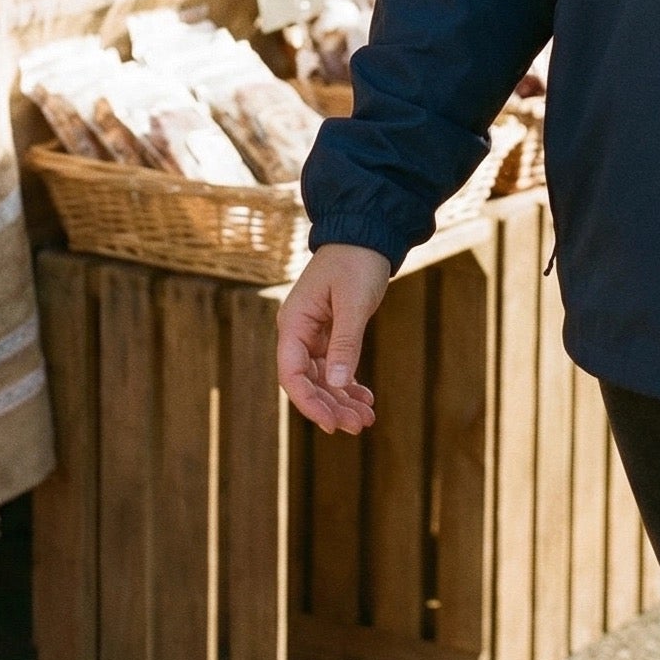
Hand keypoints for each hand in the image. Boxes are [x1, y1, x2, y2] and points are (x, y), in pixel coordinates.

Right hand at [277, 243, 389, 433]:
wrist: (367, 233)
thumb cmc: (357, 261)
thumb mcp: (354, 302)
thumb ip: (346, 342)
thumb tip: (336, 385)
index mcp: (294, 323)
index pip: (292, 374)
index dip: (309, 403)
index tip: (332, 424)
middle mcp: (298, 332)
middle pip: (308, 382)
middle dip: (331, 407)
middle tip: (358, 426)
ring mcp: (313, 334)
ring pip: (323, 378)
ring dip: (342, 400)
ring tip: (366, 419)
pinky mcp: (330, 332)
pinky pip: (335, 367)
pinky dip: (348, 384)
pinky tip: (365, 399)